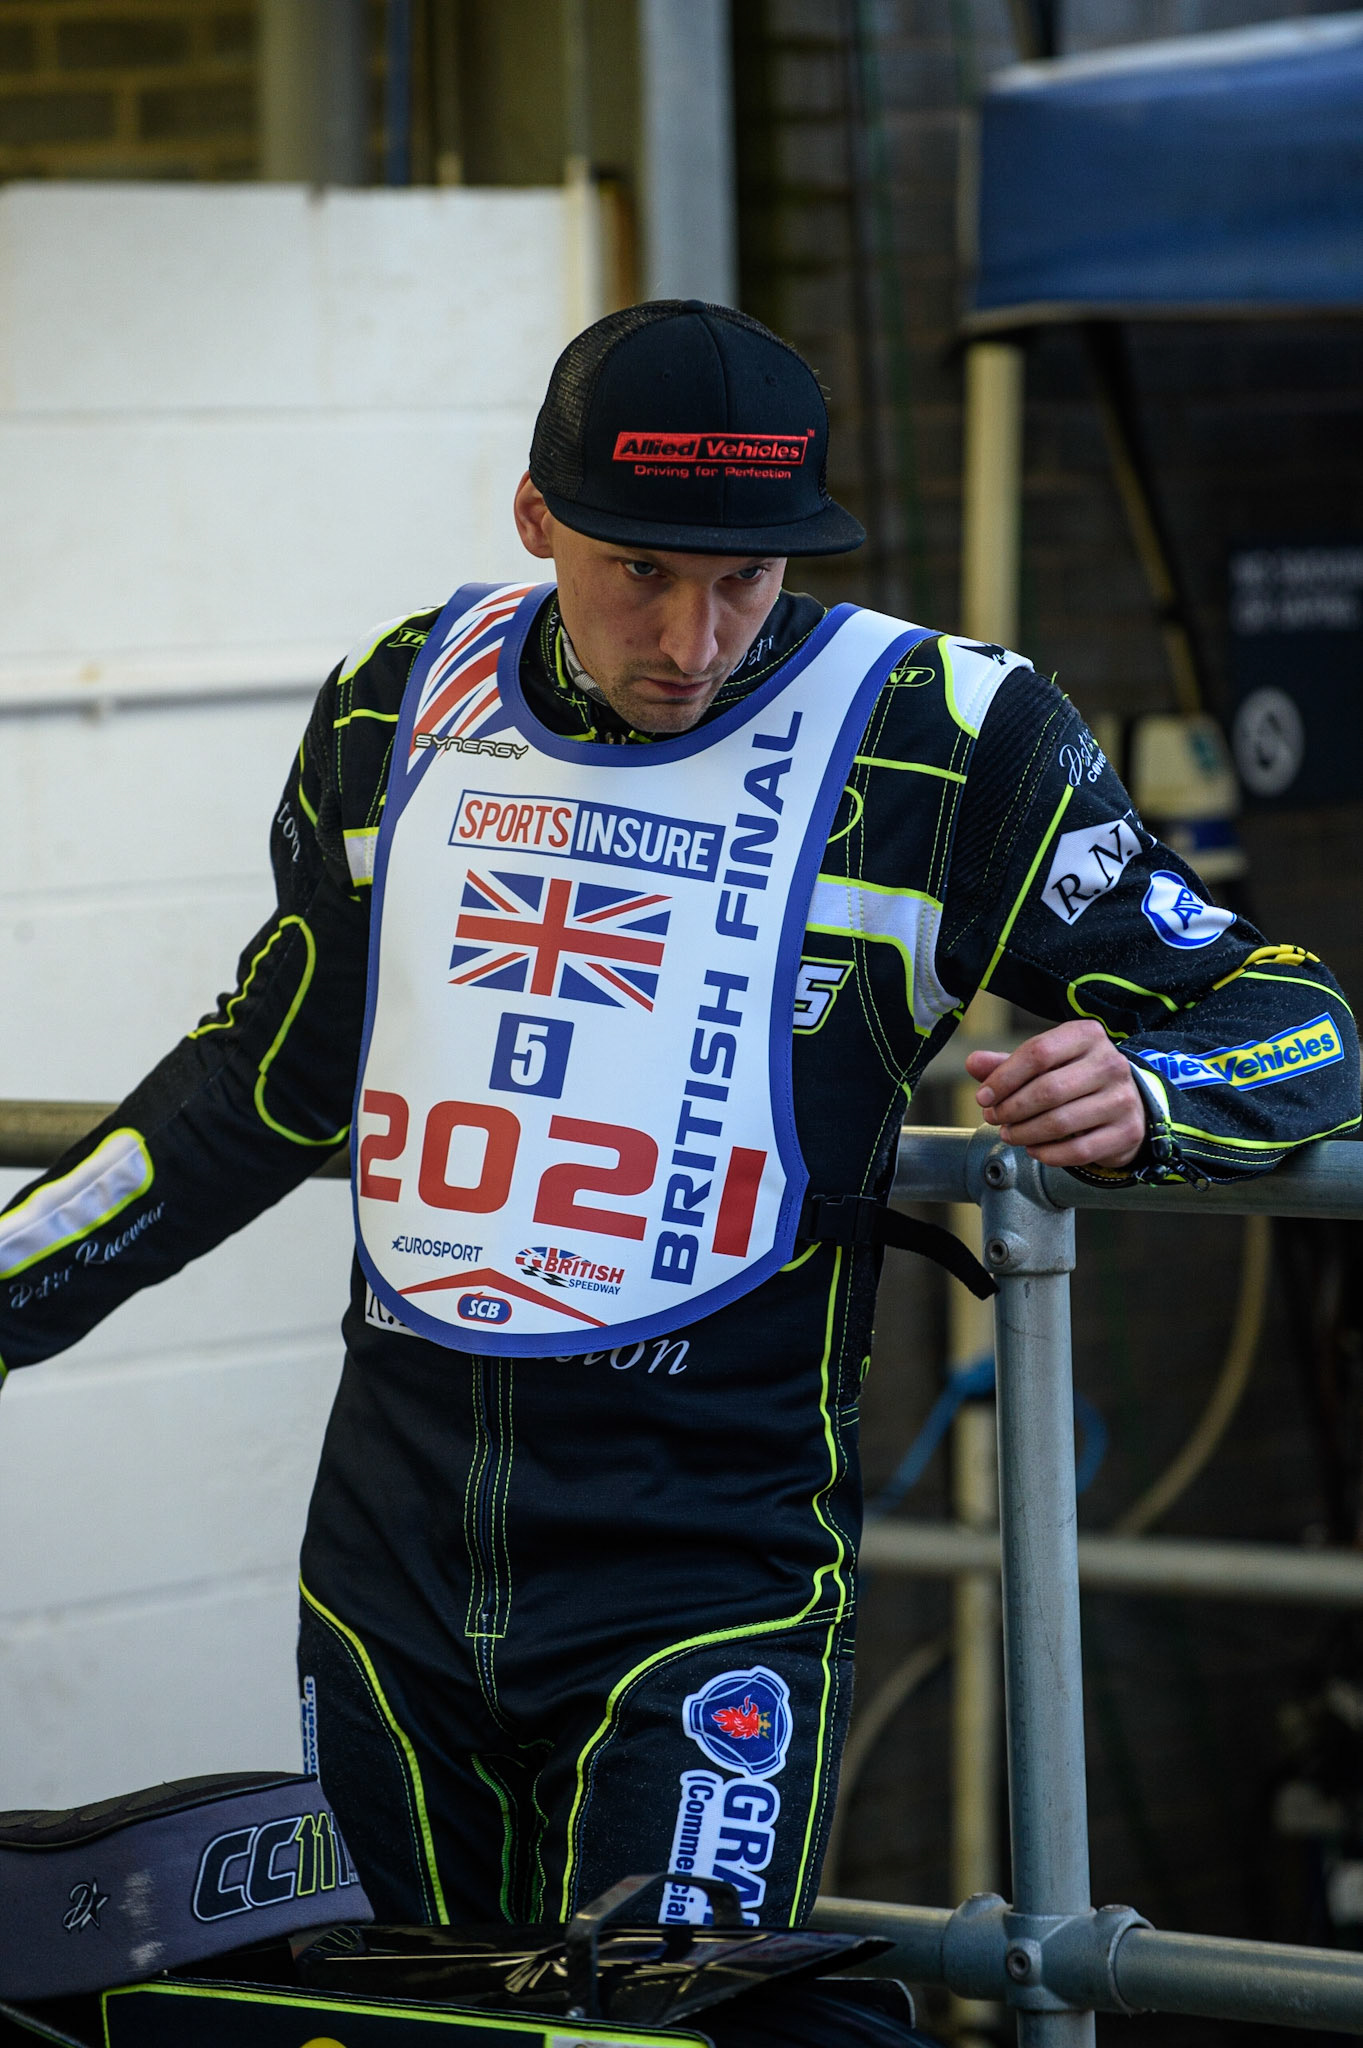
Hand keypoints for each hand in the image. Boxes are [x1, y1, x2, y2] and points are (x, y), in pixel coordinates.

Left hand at [964, 1019, 1145, 1169]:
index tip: (983, 1097)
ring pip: (1061, 1122)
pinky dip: (1048, 1154)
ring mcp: (1122, 1098)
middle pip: (1048, 1090)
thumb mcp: (1044, 1063)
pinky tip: (1033, 1149)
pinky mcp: (1127, 1131)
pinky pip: (1079, 1150)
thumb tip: (972, 1062)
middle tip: (993, 1118)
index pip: (1037, 1053)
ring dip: (1025, 1133)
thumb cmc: (1074, 1078)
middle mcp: (1110, 1063)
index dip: (1003, 1078)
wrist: (1126, 1101)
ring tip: (1009, 1134)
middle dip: (1011, 1109)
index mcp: (1086, 1035)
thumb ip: (1007, 1064)